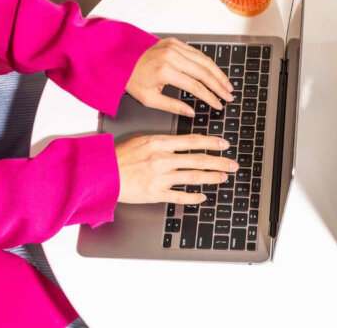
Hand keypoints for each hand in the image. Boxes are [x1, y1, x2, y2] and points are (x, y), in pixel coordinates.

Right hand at [115, 134, 236, 204]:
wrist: (103, 173)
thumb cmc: (120, 156)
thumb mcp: (143, 140)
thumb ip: (163, 142)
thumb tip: (183, 143)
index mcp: (160, 143)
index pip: (193, 141)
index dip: (212, 142)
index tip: (224, 144)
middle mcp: (163, 159)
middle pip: (199, 159)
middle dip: (219, 162)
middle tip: (233, 164)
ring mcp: (160, 177)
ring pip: (194, 177)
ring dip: (212, 177)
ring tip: (223, 177)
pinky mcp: (156, 193)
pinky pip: (180, 196)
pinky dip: (194, 197)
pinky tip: (203, 196)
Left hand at [126, 38, 233, 116]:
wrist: (120, 60)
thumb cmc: (133, 80)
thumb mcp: (150, 99)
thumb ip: (173, 107)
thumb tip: (192, 112)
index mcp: (165, 71)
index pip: (195, 86)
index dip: (210, 97)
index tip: (219, 105)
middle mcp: (172, 56)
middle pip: (204, 72)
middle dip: (219, 85)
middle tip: (229, 96)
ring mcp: (174, 47)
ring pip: (204, 60)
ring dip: (218, 73)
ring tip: (227, 85)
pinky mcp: (174, 42)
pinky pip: (197, 53)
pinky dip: (208, 63)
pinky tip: (215, 72)